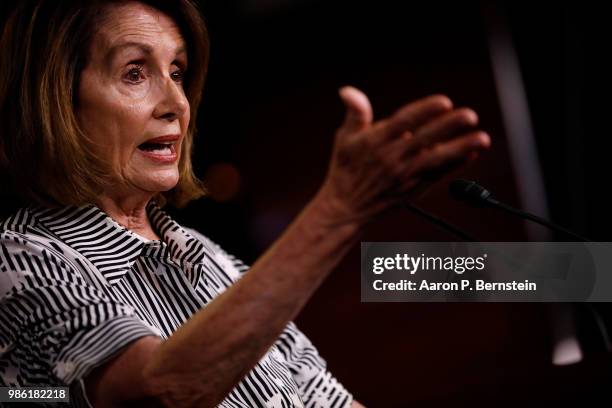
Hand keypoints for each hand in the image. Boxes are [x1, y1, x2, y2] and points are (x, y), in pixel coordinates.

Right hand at [316, 86, 490, 226]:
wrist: (346, 209)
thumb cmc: (345, 169)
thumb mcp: (344, 138)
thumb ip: (355, 113)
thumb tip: (348, 90)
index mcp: (375, 141)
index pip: (403, 122)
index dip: (424, 111)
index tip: (444, 102)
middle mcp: (392, 158)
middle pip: (425, 139)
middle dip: (449, 127)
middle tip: (470, 115)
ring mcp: (404, 175)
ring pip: (436, 160)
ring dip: (461, 148)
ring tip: (482, 138)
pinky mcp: (412, 190)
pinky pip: (436, 176)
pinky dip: (454, 166)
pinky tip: (470, 155)